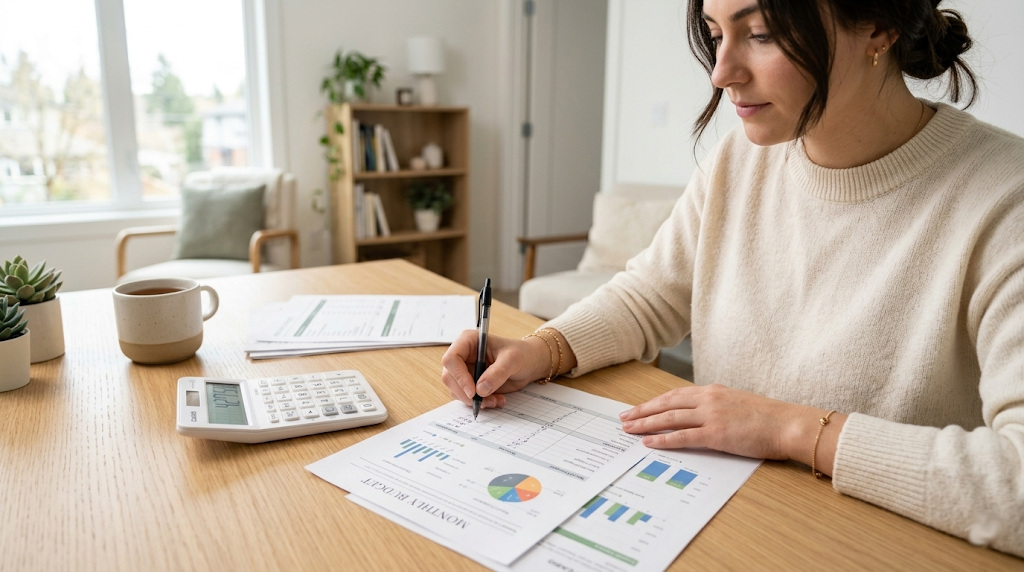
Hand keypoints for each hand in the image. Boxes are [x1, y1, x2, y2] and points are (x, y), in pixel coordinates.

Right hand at [440, 330, 548, 409]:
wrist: (529, 364)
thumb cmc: (521, 354)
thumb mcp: (512, 360)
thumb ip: (497, 373)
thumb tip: (480, 390)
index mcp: (468, 341)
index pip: (451, 359)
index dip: (458, 376)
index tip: (473, 391)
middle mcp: (463, 356)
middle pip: (450, 377)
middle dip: (465, 393)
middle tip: (484, 401)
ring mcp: (465, 371)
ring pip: (456, 390)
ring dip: (474, 400)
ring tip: (495, 400)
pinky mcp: (471, 384)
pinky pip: (467, 397)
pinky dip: (480, 403)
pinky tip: (496, 400)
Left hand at [619, 384, 844, 470]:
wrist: (788, 423)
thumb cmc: (769, 418)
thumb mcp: (738, 403)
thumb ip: (717, 407)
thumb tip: (701, 416)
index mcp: (713, 391)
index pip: (675, 395)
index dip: (654, 402)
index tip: (638, 408)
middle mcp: (708, 399)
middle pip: (666, 403)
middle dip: (642, 411)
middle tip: (623, 418)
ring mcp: (711, 415)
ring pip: (669, 418)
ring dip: (646, 424)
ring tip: (629, 429)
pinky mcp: (716, 433)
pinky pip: (683, 437)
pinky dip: (663, 439)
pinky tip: (649, 442)